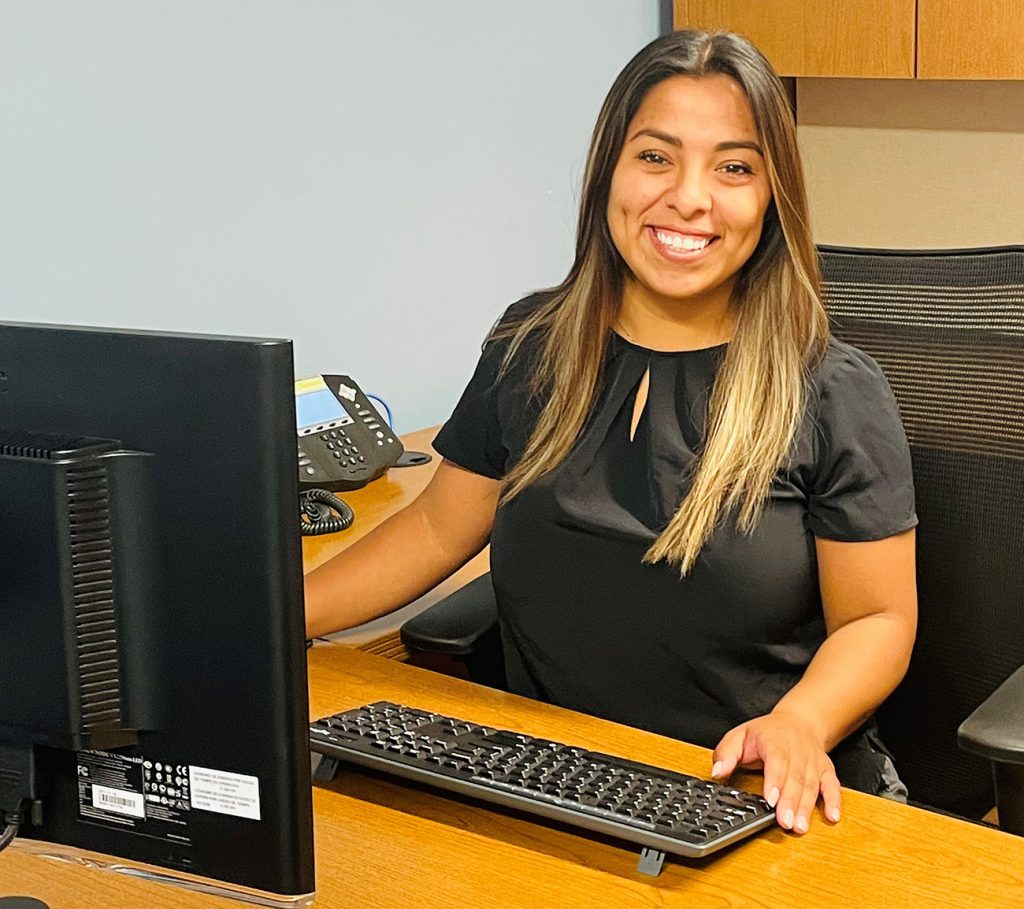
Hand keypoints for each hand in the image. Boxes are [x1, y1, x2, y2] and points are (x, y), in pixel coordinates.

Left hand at [711, 711, 840, 834]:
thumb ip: (726, 754)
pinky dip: (834, 801)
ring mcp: (814, 761)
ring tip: (800, 827)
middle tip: (785, 823)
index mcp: (775, 740)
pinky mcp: (826, 770)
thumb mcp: (739, 735)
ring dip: (807, 807)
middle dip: (790, 802)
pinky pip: (833, 786)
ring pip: (812, 785)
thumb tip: (716, 772)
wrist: (799, 722)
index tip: (770, 800)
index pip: (776, 760)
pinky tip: (832, 817)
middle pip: (795, 777)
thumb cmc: (766, 733)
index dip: (774, 781)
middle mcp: (797, 750)